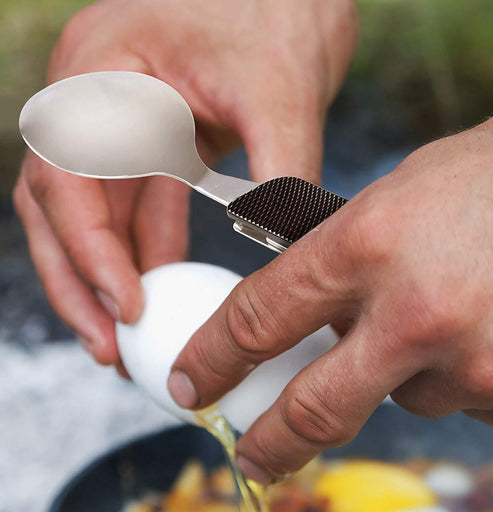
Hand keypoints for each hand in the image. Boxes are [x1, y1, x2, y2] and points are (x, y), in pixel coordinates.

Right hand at [13, 0, 357, 366]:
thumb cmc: (280, 10)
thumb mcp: (282, 93)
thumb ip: (281, 177)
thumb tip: (287, 260)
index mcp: (102, 73)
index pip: (65, 178)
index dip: (87, 253)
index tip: (127, 310)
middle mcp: (95, 100)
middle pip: (58, 208)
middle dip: (81, 283)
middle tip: (111, 349)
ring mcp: (120, 122)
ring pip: (93, 216)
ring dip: (110, 277)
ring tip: (133, 337)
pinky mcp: (154, 141)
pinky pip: (137, 208)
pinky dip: (146, 253)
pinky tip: (163, 293)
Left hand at [170, 72, 492, 482]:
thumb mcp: (402, 196)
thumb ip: (349, 264)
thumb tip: (314, 321)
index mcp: (371, 246)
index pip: (261, 319)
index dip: (214, 357)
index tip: (193, 383)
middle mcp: (419, 318)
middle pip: (314, 409)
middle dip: (271, 441)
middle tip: (252, 456)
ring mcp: (481, 371)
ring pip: (408, 399)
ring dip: (409, 371)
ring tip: (451, 314)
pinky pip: (470, 404)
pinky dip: (468, 377)